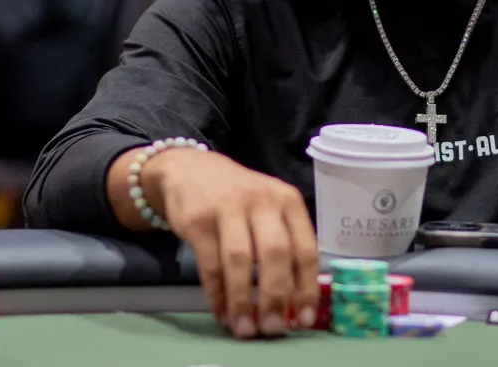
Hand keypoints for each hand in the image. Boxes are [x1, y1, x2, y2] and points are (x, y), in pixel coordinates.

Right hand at [142, 148, 319, 339]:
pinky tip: (222, 311)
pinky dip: (217, 294)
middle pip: (275, 253)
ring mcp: (228, 207)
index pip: (305, 248)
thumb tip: (294, 301)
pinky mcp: (198, 219)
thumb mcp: (270, 209)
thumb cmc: (240, 198)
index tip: (304, 319)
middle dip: (275, 296)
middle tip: (272, 328)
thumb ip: (284, 244)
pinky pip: (210, 264)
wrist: (191, 170)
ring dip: (243, 300)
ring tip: (245, 328)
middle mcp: (262, 200)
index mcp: (288, 201)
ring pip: (240, 260)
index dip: (306, 288)